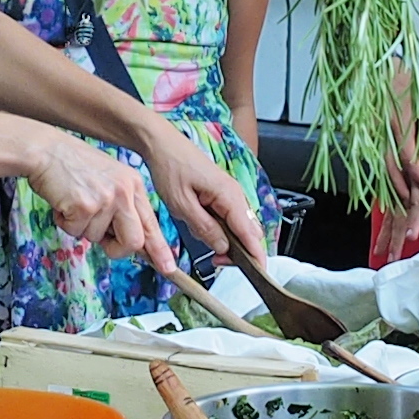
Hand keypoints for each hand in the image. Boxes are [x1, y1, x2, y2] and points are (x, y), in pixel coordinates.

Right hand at [11, 127, 174, 273]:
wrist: (45, 150)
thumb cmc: (72, 167)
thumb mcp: (109, 181)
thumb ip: (122, 208)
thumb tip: (130, 242)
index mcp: (134, 185)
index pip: (151, 224)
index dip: (159, 249)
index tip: (168, 267)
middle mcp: (125, 192)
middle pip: (134, 241)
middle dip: (116, 249)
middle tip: (101, 240)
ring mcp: (106, 199)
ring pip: (97, 239)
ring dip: (81, 228)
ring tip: (73, 203)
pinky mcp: (85, 206)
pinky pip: (76, 233)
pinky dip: (64, 223)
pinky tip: (63, 202)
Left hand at [135, 118, 269, 279]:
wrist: (162, 144)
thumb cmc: (170, 167)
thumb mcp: (182, 204)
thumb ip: (205, 228)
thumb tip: (223, 247)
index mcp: (229, 196)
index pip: (251, 234)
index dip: (255, 256)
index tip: (256, 274)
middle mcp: (235, 195)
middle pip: (250, 233)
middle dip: (240, 253)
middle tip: (216, 262)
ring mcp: (230, 194)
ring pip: (240, 227)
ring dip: (230, 242)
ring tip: (208, 248)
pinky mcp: (222, 195)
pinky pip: (230, 218)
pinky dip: (223, 231)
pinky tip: (205, 232)